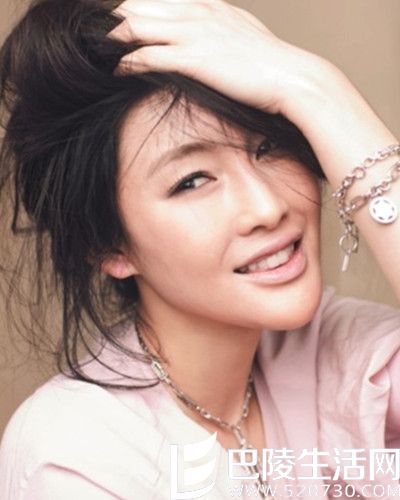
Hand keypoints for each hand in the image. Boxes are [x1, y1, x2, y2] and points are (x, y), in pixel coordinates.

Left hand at [108, 0, 332, 117]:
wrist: (292, 79)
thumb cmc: (271, 67)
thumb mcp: (246, 39)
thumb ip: (224, 33)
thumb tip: (211, 44)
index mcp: (211, 8)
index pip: (162, 0)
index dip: (136, 8)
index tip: (119, 21)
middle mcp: (199, 14)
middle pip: (143, 6)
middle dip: (116, 18)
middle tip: (98, 36)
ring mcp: (195, 34)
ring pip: (139, 25)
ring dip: (115, 38)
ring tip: (99, 51)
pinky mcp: (194, 59)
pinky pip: (149, 55)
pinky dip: (129, 61)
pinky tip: (118, 69)